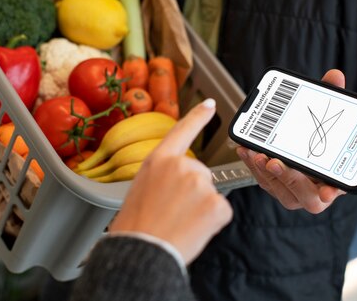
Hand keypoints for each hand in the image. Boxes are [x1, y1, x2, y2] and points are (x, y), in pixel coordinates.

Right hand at [109, 99, 232, 263]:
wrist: (142, 252)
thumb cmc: (136, 228)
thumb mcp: (141, 190)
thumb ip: (164, 178)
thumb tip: (179, 185)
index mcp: (159, 160)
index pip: (182, 131)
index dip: (197, 117)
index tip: (210, 104)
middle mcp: (182, 166)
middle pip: (200, 174)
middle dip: (193, 193)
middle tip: (172, 213)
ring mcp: (201, 183)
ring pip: (210, 195)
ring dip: (201, 209)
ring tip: (179, 224)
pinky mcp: (216, 204)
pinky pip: (220, 212)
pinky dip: (211, 223)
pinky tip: (192, 230)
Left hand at [237, 69, 346, 213]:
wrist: (322, 156)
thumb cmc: (330, 142)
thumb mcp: (333, 119)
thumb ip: (335, 98)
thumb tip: (334, 76)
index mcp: (335, 181)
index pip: (334, 191)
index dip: (330, 192)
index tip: (326, 192)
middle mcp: (315, 191)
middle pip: (302, 193)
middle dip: (288, 177)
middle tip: (275, 162)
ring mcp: (294, 191)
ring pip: (279, 188)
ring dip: (265, 172)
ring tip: (256, 154)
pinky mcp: (276, 185)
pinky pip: (264, 180)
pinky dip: (254, 166)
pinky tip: (246, 150)